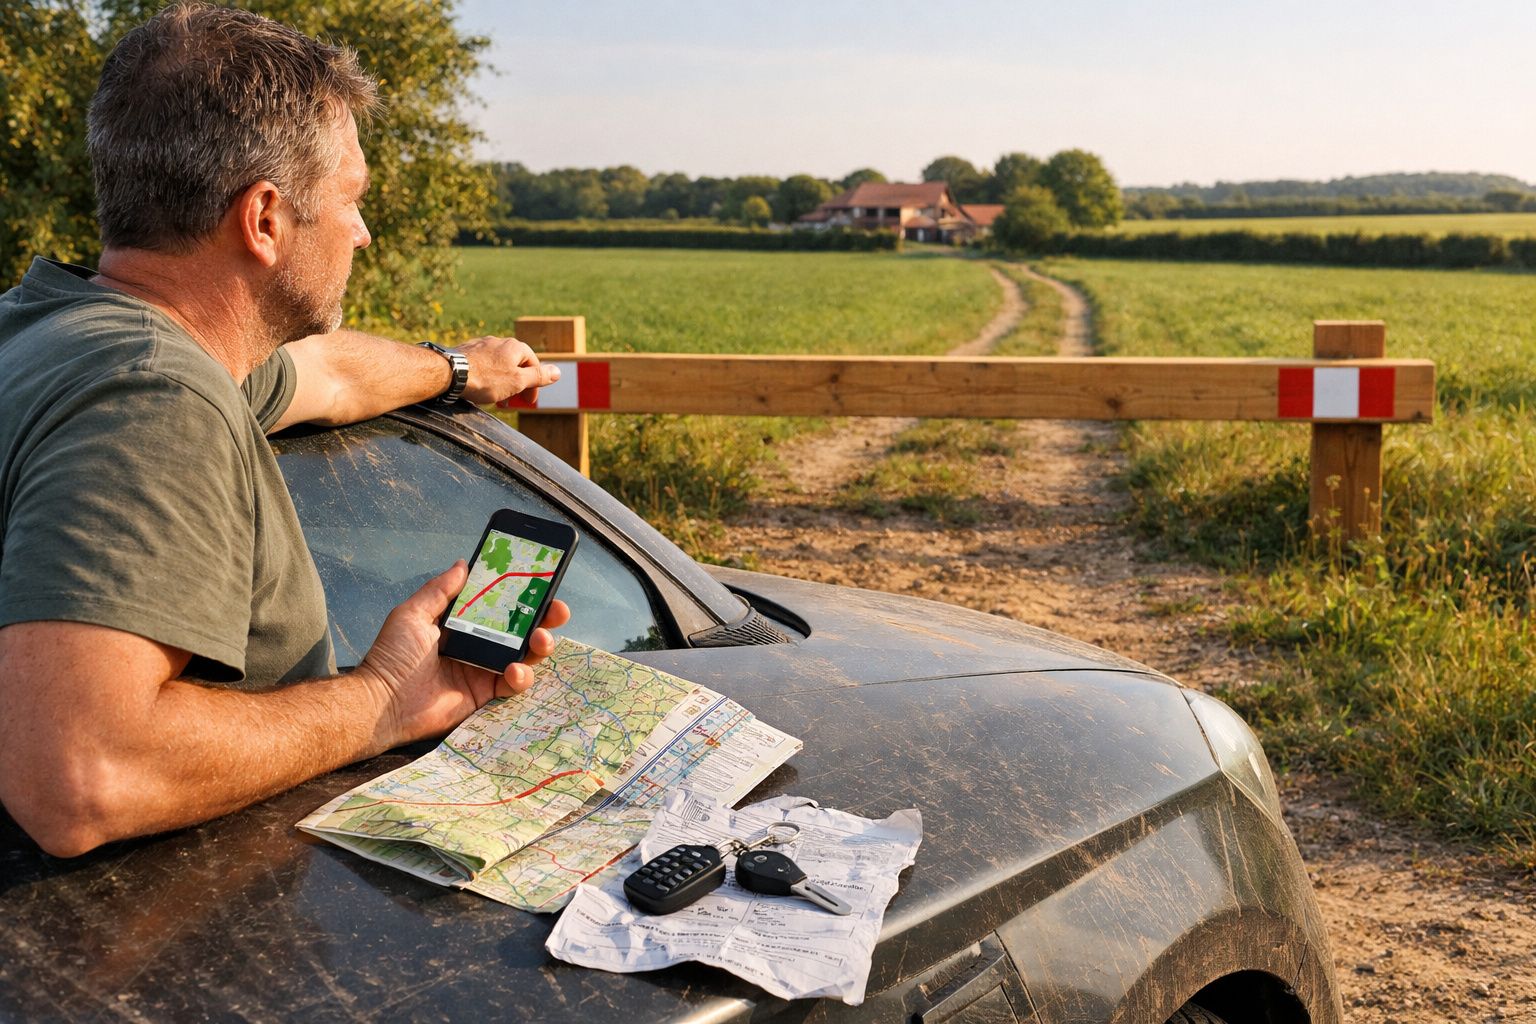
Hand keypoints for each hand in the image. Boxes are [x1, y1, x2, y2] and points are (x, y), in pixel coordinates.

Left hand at [357, 561, 571, 750]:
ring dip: (541, 644)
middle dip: (544, 617)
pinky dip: (522, 676)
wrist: (383, 703)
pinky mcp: (486, 695)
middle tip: (557, 609)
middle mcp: (477, 643)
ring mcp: (484, 669)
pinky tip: (514, 670)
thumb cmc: (393, 656)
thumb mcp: (413, 614)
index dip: (520, 593)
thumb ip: (440, 589)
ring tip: (542, 638)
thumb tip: (464, 564)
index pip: (498, 604)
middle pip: (521, 627)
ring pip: (526, 654)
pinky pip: (514, 684)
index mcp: (461, 622)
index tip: (540, 581)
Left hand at [454, 335, 561, 407]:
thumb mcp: (517, 381)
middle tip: (511, 403)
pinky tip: (478, 389)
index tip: (528, 402)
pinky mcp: (466, 351)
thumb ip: (537, 376)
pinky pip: (482, 366)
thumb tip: (558, 371)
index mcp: (515, 347)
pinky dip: (485, 378)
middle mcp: (499, 342)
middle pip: (515, 365)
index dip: (534, 385)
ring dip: (501, 383)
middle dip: (516, 385)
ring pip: (498, 366)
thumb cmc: (485, 378)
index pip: (534, 365)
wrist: (449, 373)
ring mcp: (481, 345)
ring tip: (494, 399)